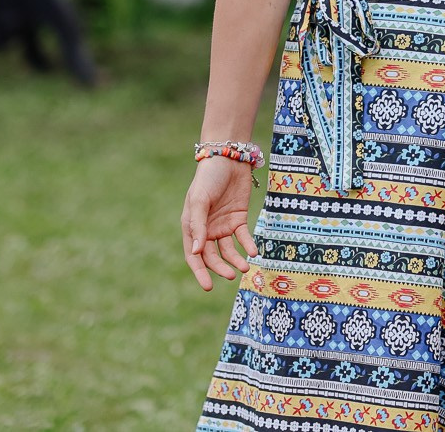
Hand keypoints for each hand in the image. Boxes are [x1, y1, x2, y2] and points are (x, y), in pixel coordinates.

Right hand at [181, 156, 258, 291]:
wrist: (228, 158)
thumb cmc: (207, 178)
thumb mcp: (199, 201)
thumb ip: (198, 226)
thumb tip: (195, 252)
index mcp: (191, 227)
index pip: (194, 256)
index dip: (200, 272)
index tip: (208, 286)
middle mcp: (207, 230)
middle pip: (212, 256)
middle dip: (221, 268)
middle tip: (231, 275)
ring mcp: (223, 225)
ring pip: (229, 251)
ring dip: (236, 260)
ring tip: (244, 267)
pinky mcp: (238, 219)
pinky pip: (243, 237)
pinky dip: (247, 246)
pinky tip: (253, 252)